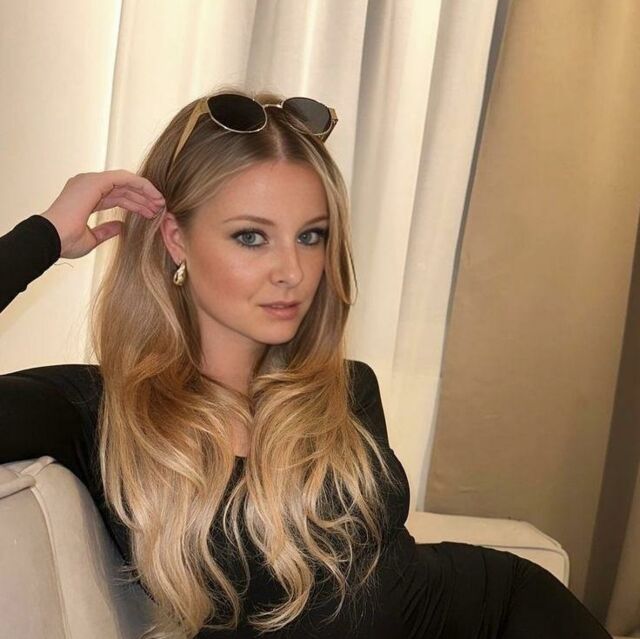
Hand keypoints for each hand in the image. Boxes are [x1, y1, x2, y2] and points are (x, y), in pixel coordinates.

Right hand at [40, 170, 165, 258]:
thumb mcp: (91, 237)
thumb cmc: (65, 241)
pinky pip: (124, 178)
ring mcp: (90, 182)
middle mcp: (87, 185)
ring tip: (160, 203)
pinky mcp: (95, 182)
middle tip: (160, 208)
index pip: (116, 196)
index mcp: (85, 197)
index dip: (135, 204)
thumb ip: (106, 230)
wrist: (51, 239)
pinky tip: (153, 194)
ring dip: (145, 191)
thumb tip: (120, 227)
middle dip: (143, 198)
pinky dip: (140, 184)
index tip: (150, 213)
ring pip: (125, 182)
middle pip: (122, 189)